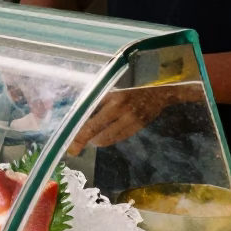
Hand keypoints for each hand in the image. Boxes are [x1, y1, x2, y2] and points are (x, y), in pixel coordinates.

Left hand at [68, 82, 201, 154]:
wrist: (163, 87)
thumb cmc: (134, 81)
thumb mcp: (114, 83)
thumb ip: (98, 95)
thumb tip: (78, 109)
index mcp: (110, 92)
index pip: (86, 111)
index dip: (76, 127)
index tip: (68, 139)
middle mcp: (119, 106)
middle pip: (94, 128)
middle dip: (81, 140)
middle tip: (73, 148)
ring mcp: (130, 118)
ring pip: (106, 137)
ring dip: (95, 140)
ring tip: (91, 138)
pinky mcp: (138, 126)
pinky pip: (118, 138)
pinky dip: (108, 138)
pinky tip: (104, 136)